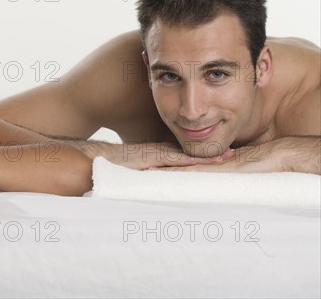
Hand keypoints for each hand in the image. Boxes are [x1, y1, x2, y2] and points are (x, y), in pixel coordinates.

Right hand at [101, 142, 233, 169]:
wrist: (100, 160)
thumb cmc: (115, 166)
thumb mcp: (136, 171)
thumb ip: (148, 174)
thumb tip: (155, 182)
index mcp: (160, 154)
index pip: (186, 154)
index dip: (203, 154)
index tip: (220, 154)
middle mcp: (163, 151)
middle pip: (192, 153)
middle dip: (212, 153)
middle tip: (234, 153)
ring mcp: (160, 154)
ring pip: (190, 155)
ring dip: (208, 156)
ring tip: (229, 156)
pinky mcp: (156, 159)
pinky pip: (179, 160)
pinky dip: (194, 161)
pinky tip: (207, 163)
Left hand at [147, 143, 279, 172]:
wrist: (272, 157)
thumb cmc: (254, 163)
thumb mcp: (227, 168)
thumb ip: (214, 169)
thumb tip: (204, 175)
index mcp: (202, 160)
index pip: (178, 161)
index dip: (161, 163)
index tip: (145, 165)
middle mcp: (202, 160)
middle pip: (174, 162)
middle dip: (157, 164)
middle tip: (137, 167)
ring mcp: (207, 163)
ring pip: (180, 166)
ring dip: (163, 169)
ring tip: (144, 170)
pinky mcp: (214, 168)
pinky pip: (194, 171)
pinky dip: (180, 173)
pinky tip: (167, 176)